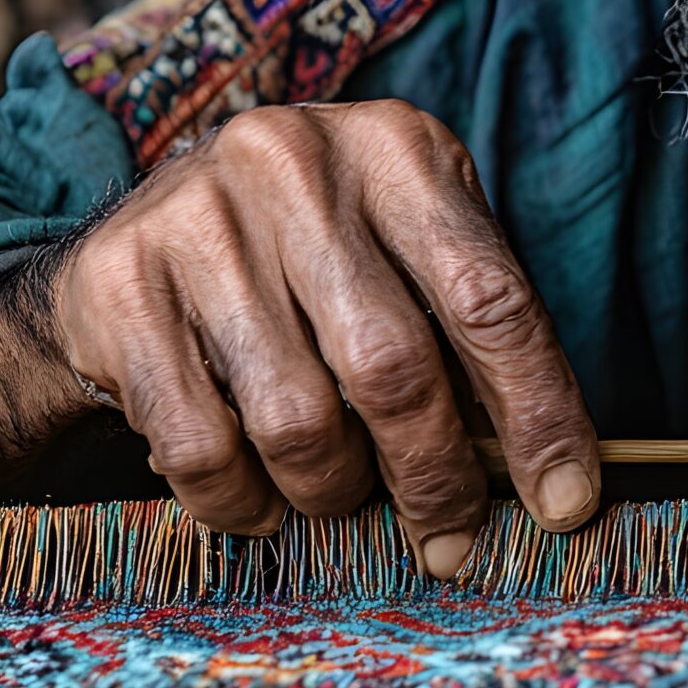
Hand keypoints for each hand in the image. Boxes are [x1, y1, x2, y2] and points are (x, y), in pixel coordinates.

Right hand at [49, 100, 598, 574]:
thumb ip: (470, 331)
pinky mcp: (120, 284)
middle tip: (451, 539)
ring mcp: (198, 218)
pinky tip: (260, 498)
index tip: (566, 502)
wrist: (143, 230)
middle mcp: (295, 163)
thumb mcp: (404, 246)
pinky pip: (200, 447)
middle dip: (435, 479)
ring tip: (337, 495)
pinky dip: (243, 503)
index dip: (538, 413)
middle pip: (393, 368)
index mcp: (395, 149)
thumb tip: (548, 471)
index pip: (490, 299)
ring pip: (297, 421)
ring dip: (331, 491)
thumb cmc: (314, 253)